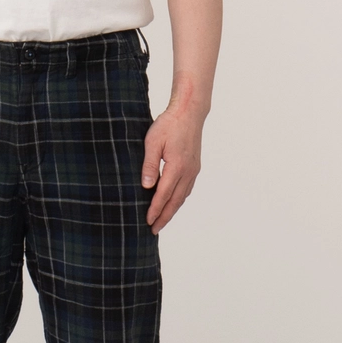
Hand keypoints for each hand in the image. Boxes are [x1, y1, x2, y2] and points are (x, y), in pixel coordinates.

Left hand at [141, 108, 202, 233]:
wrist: (190, 112)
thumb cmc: (169, 124)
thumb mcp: (152, 142)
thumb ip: (149, 165)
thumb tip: (147, 186)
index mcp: (177, 166)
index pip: (164, 194)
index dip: (155, 210)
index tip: (147, 221)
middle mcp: (188, 171)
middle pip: (175, 201)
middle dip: (164, 217)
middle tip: (154, 230)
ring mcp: (193, 169)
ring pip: (182, 196)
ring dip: (172, 210)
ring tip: (162, 220)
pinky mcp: (195, 166)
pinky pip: (187, 188)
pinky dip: (179, 199)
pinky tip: (173, 203)